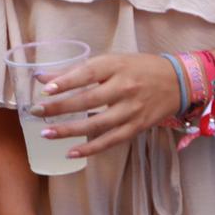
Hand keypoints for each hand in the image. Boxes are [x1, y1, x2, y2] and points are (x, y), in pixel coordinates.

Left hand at [31, 52, 183, 158]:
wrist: (179, 81)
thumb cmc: (138, 68)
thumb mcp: (110, 61)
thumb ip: (77, 71)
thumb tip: (42, 78)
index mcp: (116, 66)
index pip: (87, 73)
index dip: (66, 82)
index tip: (45, 89)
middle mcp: (125, 88)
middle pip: (88, 100)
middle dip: (60, 108)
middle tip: (36, 112)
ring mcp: (132, 109)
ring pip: (97, 124)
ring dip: (70, 131)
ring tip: (46, 134)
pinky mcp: (137, 127)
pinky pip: (111, 140)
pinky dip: (90, 148)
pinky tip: (71, 152)